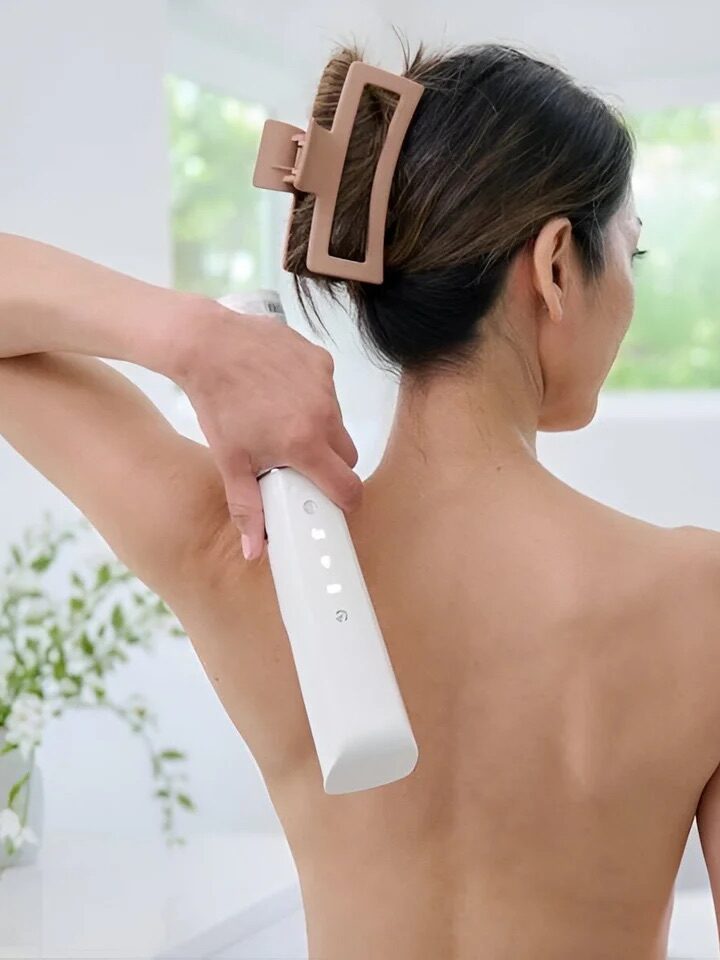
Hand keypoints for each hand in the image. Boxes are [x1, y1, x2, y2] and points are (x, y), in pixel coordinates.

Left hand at [170, 300, 360, 559]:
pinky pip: (327, 388)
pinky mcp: (320, 359)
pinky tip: (282, 390)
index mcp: (304, 443)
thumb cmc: (217, 404)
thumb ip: (248, 508)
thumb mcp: (230, 462)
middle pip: (347, 454)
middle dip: (330, 463)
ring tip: (282, 420)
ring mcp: (325, 383)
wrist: (207, 345)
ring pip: (337, 420)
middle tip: (300, 462)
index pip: (347, 485)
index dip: (345, 500)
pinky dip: (312, 394)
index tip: (337, 503)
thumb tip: (256, 551)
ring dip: (319, 427)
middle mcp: (323, 413)